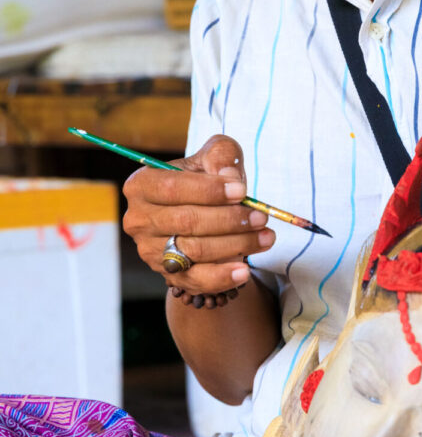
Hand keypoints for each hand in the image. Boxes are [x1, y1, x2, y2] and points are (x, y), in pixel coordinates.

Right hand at [122, 134, 274, 294]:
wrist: (202, 211)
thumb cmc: (206, 179)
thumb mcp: (212, 157)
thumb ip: (220, 156)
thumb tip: (228, 176)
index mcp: (142, 185)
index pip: (173, 188)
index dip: (209, 191)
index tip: (241, 191)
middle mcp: (139, 220)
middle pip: (186, 221)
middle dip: (229, 220)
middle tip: (260, 217)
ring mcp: (150, 251)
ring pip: (194, 250)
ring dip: (236, 245)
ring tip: (266, 237)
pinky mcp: (168, 274)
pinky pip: (195, 280)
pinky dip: (221, 277)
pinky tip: (243, 270)